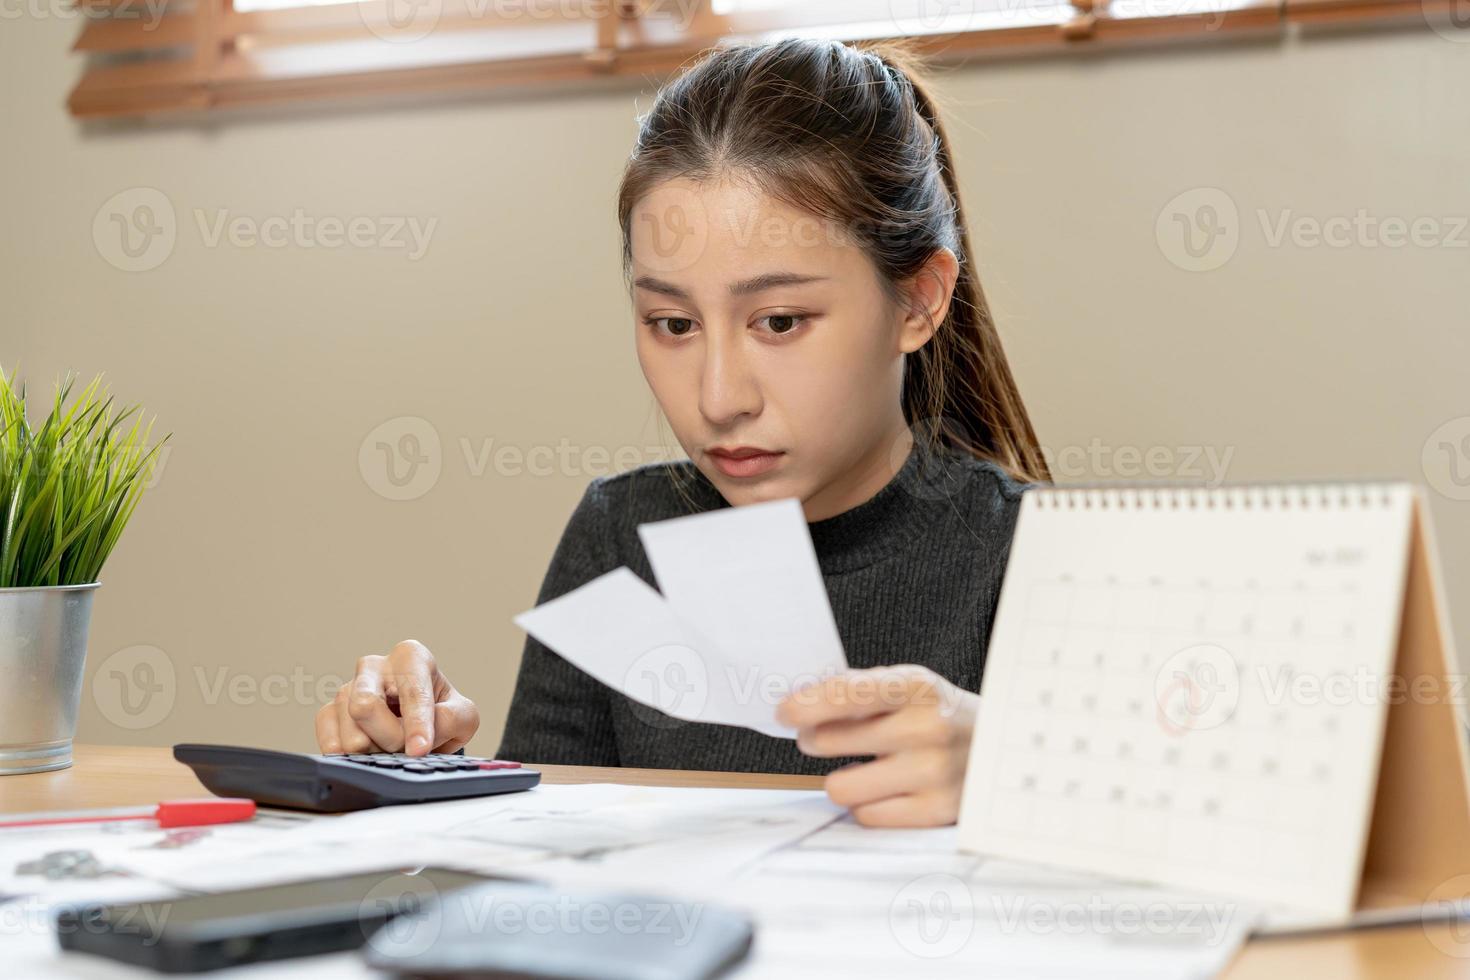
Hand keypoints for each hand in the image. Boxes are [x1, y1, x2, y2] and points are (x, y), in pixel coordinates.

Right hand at [314, 640, 478, 755]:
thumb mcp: (464, 715)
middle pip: (365, 707)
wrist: (422, 724)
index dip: (415, 724)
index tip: (419, 749)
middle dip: (390, 738)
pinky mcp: (329, 714)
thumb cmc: (442, 712)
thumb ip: (451, 719)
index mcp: (410, 657)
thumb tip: (420, 739)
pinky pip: (330, 744)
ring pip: (350, 734)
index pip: (410, 691)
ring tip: (391, 746)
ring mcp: (347, 689)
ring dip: (376, 752)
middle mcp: (374, 666)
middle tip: (407, 747)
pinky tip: (368, 754)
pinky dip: (351, 759)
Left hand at [776, 665, 976, 827]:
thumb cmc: (939, 713)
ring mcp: (933, 773)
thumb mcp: (908, 685)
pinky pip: (865, 816)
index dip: (806, 704)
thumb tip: (794, 704)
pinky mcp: (936, 812)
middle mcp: (927, 728)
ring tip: (860, 765)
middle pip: (828, 741)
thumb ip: (856, 690)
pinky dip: (867, 804)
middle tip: (823, 739)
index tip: (783, 713)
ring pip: (839, 788)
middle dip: (816, 740)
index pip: (847, 693)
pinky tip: (886, 788)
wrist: (1006, 746)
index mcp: (916, 686)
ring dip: (840, 778)